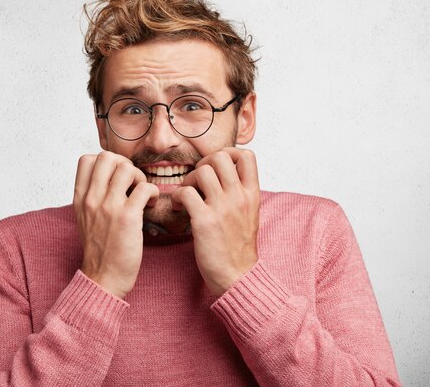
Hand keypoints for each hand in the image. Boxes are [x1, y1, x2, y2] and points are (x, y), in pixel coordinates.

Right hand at [74, 151, 158, 298]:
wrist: (102, 278)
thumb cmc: (99, 249)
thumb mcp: (85, 218)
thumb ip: (92, 197)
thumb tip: (109, 179)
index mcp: (81, 198)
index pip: (87, 159)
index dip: (107, 162)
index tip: (117, 177)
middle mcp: (92, 199)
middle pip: (107, 157)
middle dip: (125, 164)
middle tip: (132, 183)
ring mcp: (109, 207)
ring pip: (127, 168)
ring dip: (140, 178)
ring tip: (142, 194)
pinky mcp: (127, 218)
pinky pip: (145, 188)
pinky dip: (153, 193)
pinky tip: (151, 204)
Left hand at [171, 148, 259, 296]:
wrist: (238, 277)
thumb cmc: (239, 248)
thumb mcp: (250, 215)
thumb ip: (241, 194)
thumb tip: (226, 176)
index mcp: (252, 194)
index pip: (247, 155)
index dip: (227, 153)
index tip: (216, 167)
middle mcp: (239, 197)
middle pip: (220, 157)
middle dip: (204, 164)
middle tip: (197, 181)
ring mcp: (222, 208)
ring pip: (202, 170)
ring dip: (189, 179)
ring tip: (187, 195)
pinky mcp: (205, 222)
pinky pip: (186, 192)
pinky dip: (177, 196)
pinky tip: (178, 208)